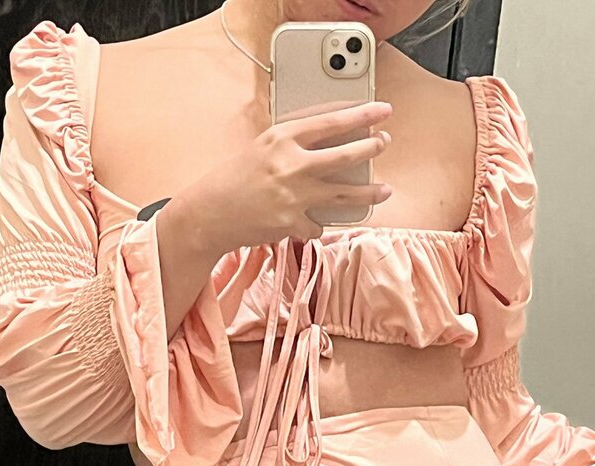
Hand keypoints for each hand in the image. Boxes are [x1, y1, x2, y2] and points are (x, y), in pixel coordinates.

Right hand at [173, 99, 393, 255]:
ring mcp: (294, 195)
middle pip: (346, 155)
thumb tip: (325, 146)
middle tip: (384, 143)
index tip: (381, 111)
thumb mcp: (262, 148)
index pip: (332, 122)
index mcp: (282, 138)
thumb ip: (291, 145)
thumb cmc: (233, 179)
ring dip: (369, 192)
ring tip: (384, 190)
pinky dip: (315, 225)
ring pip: (344, 194)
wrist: (209, 213)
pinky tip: (308, 222)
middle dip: (371, 148)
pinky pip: (318, 225)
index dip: (362, 116)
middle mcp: (291, 164)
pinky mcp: (292, 223)